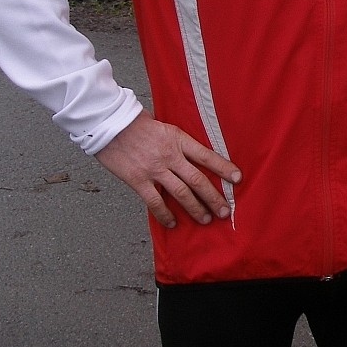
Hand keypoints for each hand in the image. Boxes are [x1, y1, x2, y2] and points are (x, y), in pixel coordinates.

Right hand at [95, 109, 240, 227]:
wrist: (109, 123)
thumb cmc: (135, 123)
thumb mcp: (164, 126)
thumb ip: (177, 142)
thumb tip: (191, 156)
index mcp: (178, 139)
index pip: (207, 155)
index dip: (223, 167)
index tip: (237, 178)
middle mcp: (170, 155)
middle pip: (198, 180)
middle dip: (214, 197)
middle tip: (225, 211)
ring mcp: (154, 169)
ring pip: (181, 193)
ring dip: (195, 208)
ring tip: (205, 219)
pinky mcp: (138, 180)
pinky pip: (155, 202)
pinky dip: (165, 215)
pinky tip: (172, 223)